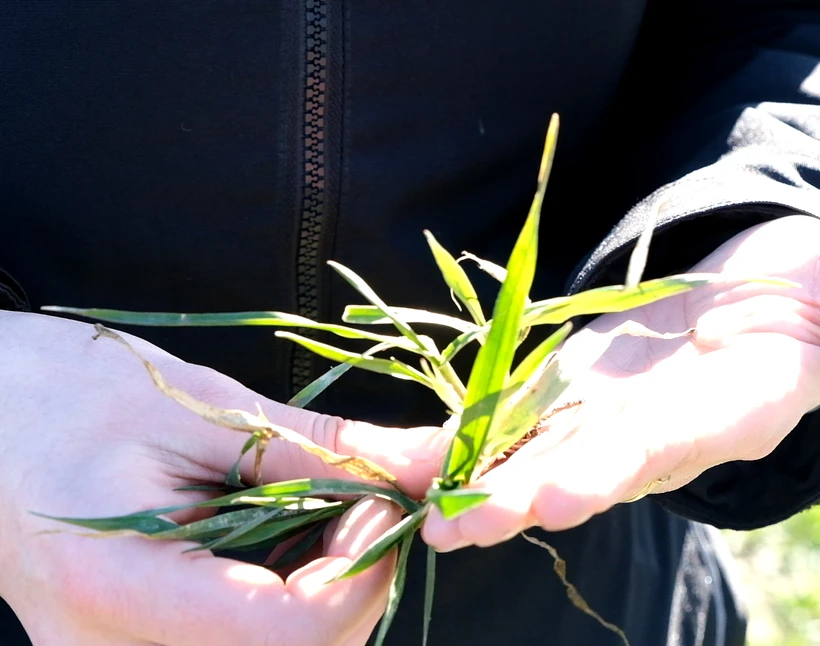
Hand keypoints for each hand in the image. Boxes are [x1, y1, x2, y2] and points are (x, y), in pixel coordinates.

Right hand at [0, 311, 445, 645]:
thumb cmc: (67, 395)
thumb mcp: (203, 407)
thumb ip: (326, 446)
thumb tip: (435, 461)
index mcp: (120, 588)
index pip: (288, 631)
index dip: (362, 567)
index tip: (376, 497)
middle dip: (359, 579)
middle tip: (359, 497)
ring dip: (331, 591)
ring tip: (317, 510)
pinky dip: (293, 599)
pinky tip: (285, 540)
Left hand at [422, 215, 819, 550]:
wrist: (753, 292)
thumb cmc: (811, 283)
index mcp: (724, 408)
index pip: (671, 444)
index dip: (618, 463)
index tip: (560, 489)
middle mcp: (653, 427)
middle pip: (584, 464)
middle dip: (521, 494)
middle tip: (455, 527)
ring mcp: (599, 414)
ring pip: (526, 453)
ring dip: (461, 477)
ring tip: (398, 502)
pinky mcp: (559, 392)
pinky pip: (496, 418)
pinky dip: (441, 435)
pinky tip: (380, 452)